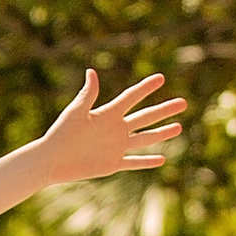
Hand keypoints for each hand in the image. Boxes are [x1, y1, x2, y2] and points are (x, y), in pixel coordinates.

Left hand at [34, 69, 185, 189]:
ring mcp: (116, 147)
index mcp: (107, 114)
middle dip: (164, 110)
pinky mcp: (112, 164)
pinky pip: (133, 162)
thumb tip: (91, 72)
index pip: (131, 97)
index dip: (145, 88)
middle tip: (183, 102)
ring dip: (162, 133)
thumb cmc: (60, 134)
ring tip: (179, 127)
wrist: (51, 160)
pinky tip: (162, 158)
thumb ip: (87, 94)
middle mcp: (115, 129)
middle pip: (145, 117)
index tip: (161, 78)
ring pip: (145, 138)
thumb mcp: (75, 112)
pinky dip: (147, 161)